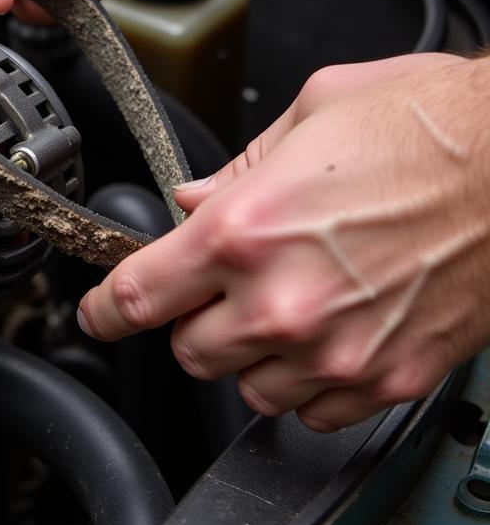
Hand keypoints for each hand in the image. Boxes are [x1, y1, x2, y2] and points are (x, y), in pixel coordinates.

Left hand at [77, 53, 489, 431]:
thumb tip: (192, 200)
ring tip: (278, 304)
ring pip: (246, 387)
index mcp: (246, 228)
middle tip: (216, 285)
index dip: (103, 311)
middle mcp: (284, 300)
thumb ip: (235, 168)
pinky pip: (313, 411)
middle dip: (188, 319)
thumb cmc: (427, 126)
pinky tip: (322, 332)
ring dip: (245, 353)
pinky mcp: (388, 377)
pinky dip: (303, 381)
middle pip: (187, 350)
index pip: (138, 296)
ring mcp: (338, 350)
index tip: (97, 314)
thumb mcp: (309, 114)